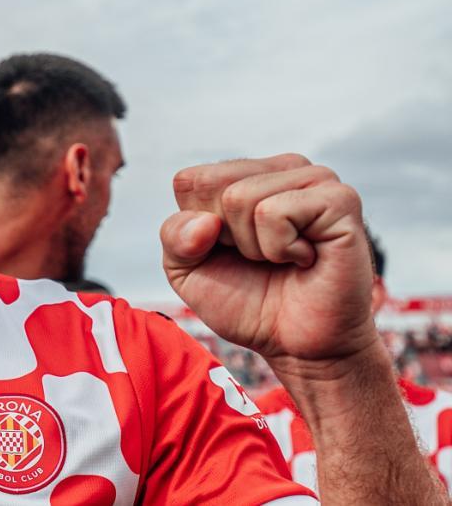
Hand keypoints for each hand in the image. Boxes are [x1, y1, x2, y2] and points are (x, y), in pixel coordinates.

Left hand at [160, 153, 376, 363]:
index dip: (197, 229)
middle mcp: (282, 168)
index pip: (189, 180)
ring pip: (240, 197)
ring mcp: (315, 178)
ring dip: (254, 246)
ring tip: (284, 259)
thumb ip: (174, 237)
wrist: (298, 345)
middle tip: (260, 258)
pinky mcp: (339, 200)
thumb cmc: (247, 302)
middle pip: (213, 185)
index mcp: (247, 174)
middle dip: (224, 236)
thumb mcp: (187, 270)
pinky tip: (306, 258)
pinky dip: (279, 248)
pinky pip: (274, 212)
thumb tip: (205, 222)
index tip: (230, 251)